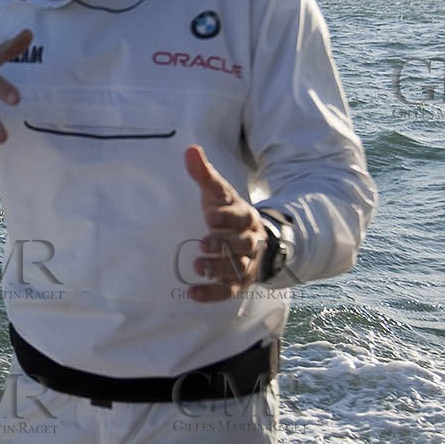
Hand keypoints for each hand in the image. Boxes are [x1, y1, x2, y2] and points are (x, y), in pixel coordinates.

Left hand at [183, 144, 264, 302]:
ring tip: (197, 266)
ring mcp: (247, 262)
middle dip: (223, 245)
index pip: (240, 216)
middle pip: (241, 244)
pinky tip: (192, 294)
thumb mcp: (218, 193)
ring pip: (237, 268)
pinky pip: (229, 290)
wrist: (255, 240)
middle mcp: (250, 240)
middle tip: (204, 244)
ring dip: (218, 269)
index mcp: (246, 216)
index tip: (211, 217)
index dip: (227, 217)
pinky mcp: (240, 281)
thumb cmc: (228, 214)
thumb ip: (204, 174)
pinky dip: (212, 294)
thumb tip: (190, 149)